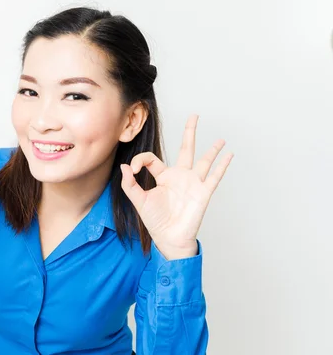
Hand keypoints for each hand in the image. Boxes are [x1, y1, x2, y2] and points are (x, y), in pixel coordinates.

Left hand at [120, 114, 232, 259]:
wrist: (169, 238)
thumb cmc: (155, 221)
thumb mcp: (139, 201)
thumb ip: (130, 184)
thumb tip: (125, 167)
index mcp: (163, 176)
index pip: (152, 159)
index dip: (140, 160)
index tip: (133, 170)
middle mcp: (180, 176)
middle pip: (186, 149)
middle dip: (190, 132)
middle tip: (194, 116)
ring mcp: (193, 183)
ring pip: (204, 161)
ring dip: (213, 149)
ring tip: (220, 139)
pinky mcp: (203, 192)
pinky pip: (215, 176)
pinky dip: (222, 165)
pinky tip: (229, 155)